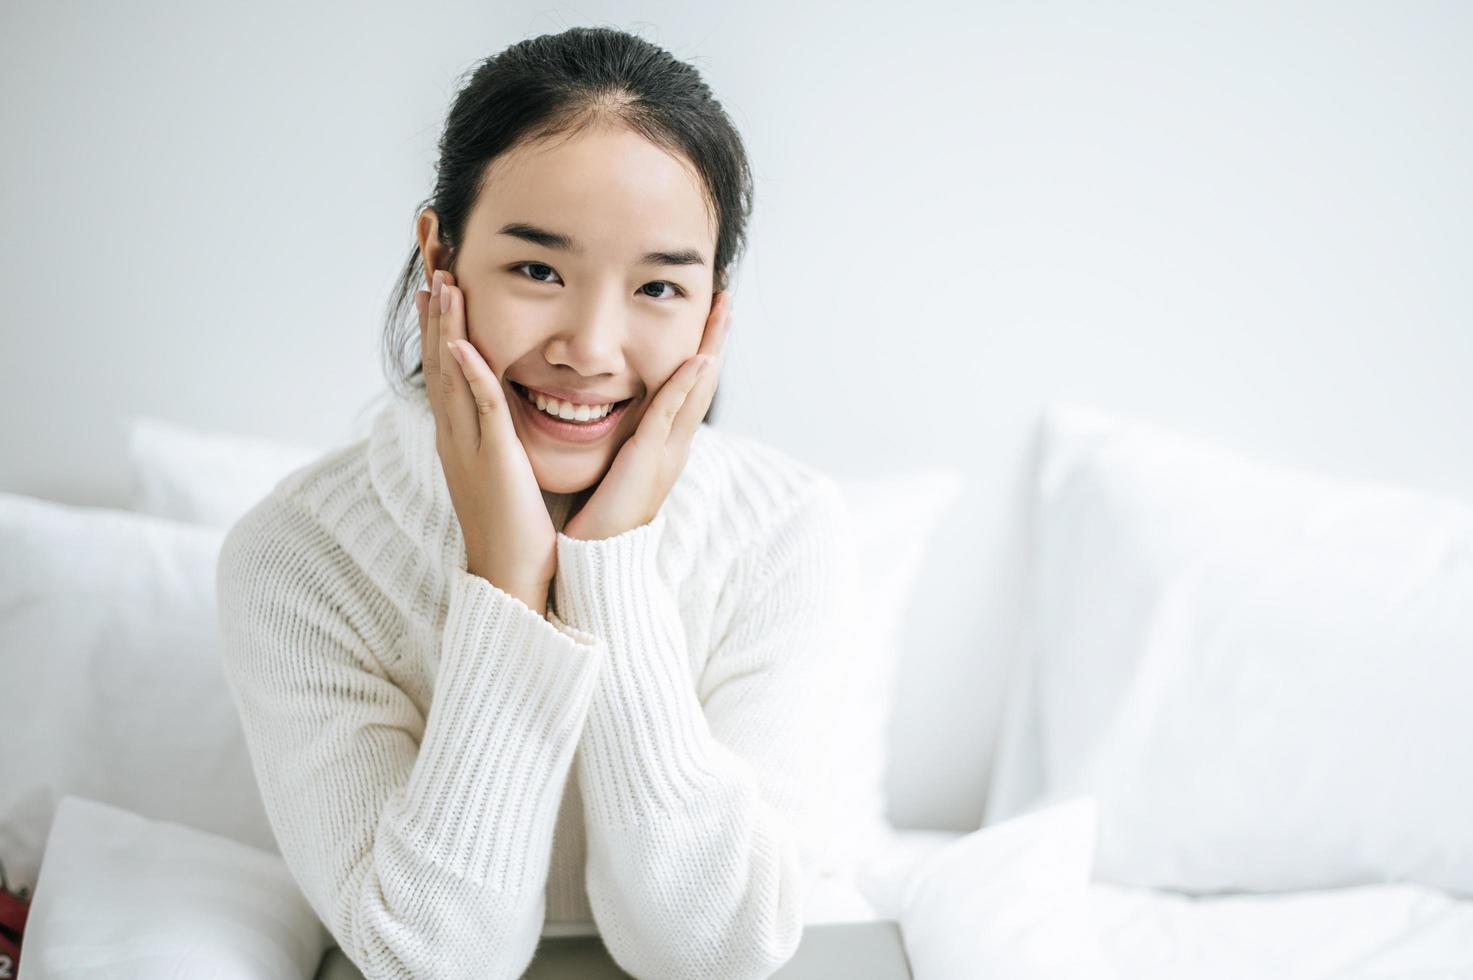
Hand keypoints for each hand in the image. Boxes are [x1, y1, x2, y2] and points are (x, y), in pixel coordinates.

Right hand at [419, 269, 555, 616]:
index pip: (445, 366)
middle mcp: (454, 434)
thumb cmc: (516, 526)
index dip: (441, 324)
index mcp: (458, 434)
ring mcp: (467, 445)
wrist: (512, 573)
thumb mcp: (504, 468)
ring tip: (443, 283)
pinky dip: (468, 372)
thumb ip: (501, 434)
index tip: (440, 283)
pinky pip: (478, 407)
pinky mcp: (491, 458)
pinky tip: (461, 343)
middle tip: (432, 265)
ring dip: (447, 327)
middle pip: (438, 359)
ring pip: (451, 374)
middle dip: (436, 310)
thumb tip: (507, 411)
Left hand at [562, 290, 733, 541]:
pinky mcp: (650, 459)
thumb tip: (607, 412)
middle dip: (716, 338)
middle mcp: (675, 445)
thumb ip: (621, 440)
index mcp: (664, 445)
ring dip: (711, 347)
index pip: (687, 388)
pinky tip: (696, 358)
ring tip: (723, 311)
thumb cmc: (597, 517)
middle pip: (703, 382)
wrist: (598, 557)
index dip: (700, 351)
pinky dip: (685, 386)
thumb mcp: (614, 467)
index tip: (707, 316)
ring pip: (696, 391)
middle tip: (727, 298)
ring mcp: (667, 452)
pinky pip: (670, 415)